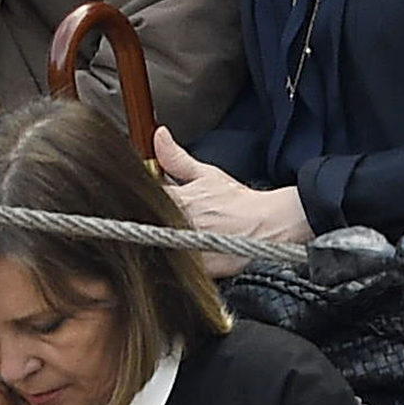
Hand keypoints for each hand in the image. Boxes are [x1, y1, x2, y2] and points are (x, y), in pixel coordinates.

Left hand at [154, 127, 311, 276]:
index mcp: (176, 199)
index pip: (142, 197)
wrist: (266, 225)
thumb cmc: (237, 201)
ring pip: (156, 247)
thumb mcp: (206, 174)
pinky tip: (178, 257)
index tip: (141, 199)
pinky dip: (171, 263)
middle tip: (157, 221)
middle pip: (144, 225)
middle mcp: (177, 224)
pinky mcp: (196, 269)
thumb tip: (159, 136)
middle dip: (144, 222)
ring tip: (171, 238)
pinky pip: (173, 267)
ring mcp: (185, 249)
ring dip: (157, 242)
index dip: (137, 198)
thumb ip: (176, 158)